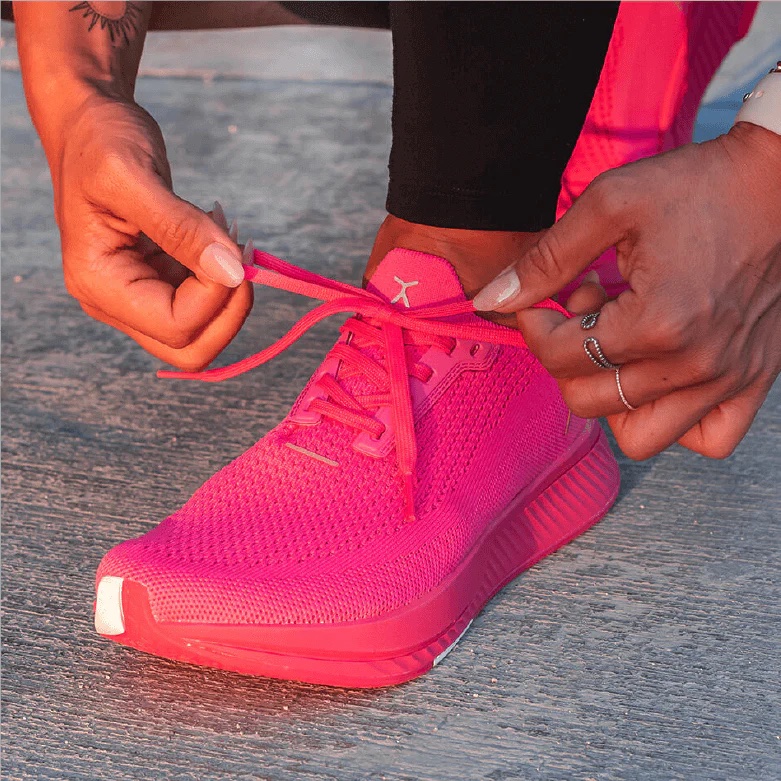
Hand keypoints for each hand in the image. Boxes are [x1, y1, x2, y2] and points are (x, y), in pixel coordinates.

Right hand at [54, 94, 252, 370]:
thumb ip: (181, 228)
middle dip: (229, 310)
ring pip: (203, 331)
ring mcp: (139, 297)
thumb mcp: (131, 175)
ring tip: (226, 232)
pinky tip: (218, 232)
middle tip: (243, 254)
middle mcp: (116, 303)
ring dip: (230, 291)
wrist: (89, 124)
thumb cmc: (99, 141)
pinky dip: (224, 275)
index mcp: (99, 285)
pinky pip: (204, 302)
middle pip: (190, 350)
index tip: (235, 247)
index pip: (176, 325)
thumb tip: (231, 271)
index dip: (216, 295)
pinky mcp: (160, 282)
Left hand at [473, 123, 780, 459]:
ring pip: (637, 435)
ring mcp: (728, 379)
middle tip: (586, 312)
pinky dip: (674, 421)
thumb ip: (544, 260)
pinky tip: (660, 377)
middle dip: (567, 357)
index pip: (560, 357)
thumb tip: (490, 301)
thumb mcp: (609, 205)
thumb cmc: (698, 185)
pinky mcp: (755, 380)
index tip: (545, 299)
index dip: (534, 327)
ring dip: (609, 396)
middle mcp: (694, 364)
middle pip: (587, 400)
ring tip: (619, 347)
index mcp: (657, 322)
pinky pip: (707, 438)